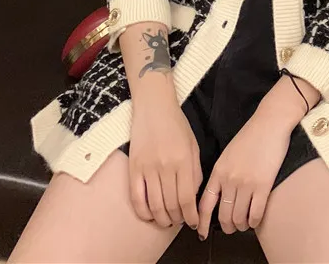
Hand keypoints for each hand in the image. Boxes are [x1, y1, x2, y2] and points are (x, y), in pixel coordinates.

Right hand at [127, 96, 202, 228]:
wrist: (154, 107)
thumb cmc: (177, 125)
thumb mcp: (193, 145)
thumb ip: (195, 171)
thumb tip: (193, 196)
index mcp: (184, 161)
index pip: (187, 198)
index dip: (191, 215)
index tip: (194, 222)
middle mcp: (166, 166)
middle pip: (171, 205)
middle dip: (178, 219)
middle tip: (180, 221)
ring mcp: (148, 168)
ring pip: (154, 206)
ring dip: (162, 219)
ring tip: (167, 221)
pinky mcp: (133, 168)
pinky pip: (136, 198)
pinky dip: (143, 212)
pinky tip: (149, 215)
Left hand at [196, 108, 291, 236]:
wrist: (270, 123)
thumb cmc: (251, 136)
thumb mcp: (229, 154)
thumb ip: (222, 173)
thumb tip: (219, 194)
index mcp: (218, 171)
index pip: (205, 204)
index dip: (202, 222)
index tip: (201, 233)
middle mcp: (229, 179)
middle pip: (223, 215)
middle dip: (227, 227)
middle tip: (232, 228)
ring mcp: (246, 183)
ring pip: (239, 217)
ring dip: (241, 226)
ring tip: (244, 224)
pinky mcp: (263, 185)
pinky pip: (255, 214)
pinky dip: (254, 221)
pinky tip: (255, 220)